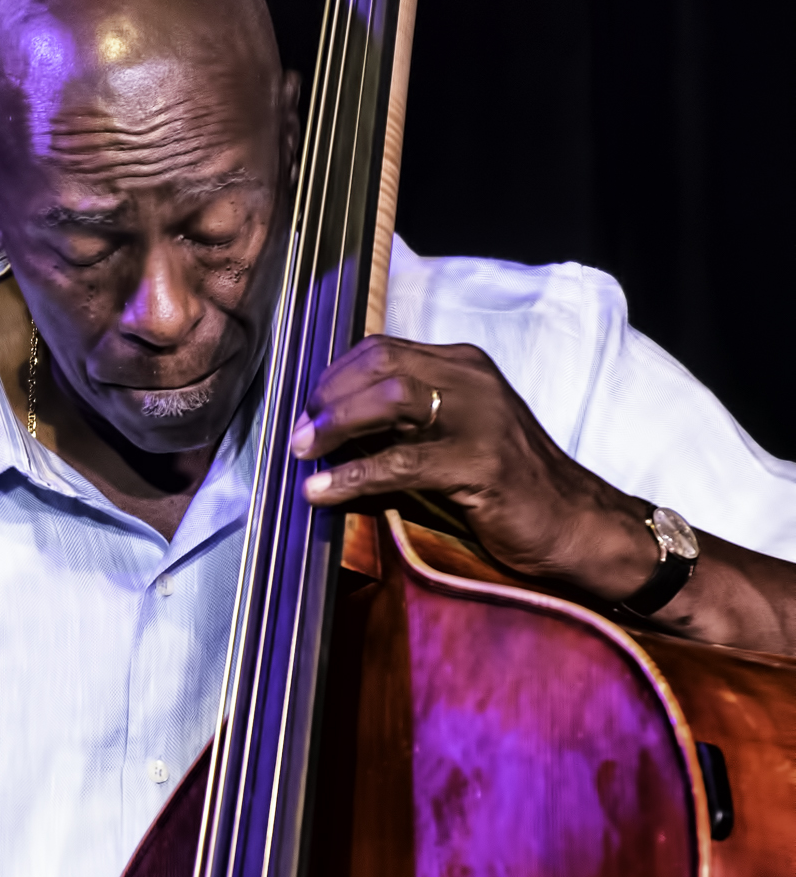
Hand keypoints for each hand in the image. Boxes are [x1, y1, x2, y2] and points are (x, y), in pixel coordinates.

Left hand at [290, 335, 660, 601]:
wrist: (577, 525)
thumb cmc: (508, 487)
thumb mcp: (453, 439)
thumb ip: (405, 425)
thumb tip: (332, 431)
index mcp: (463, 365)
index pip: (382, 351)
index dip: (335, 376)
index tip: (306, 407)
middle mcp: (471, 380)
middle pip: (379, 365)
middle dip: (328, 396)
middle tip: (298, 432)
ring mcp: (480, 418)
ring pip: (389, 401)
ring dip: (336, 425)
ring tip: (303, 451)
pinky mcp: (482, 463)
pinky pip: (403, 462)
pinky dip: (354, 475)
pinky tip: (323, 491)